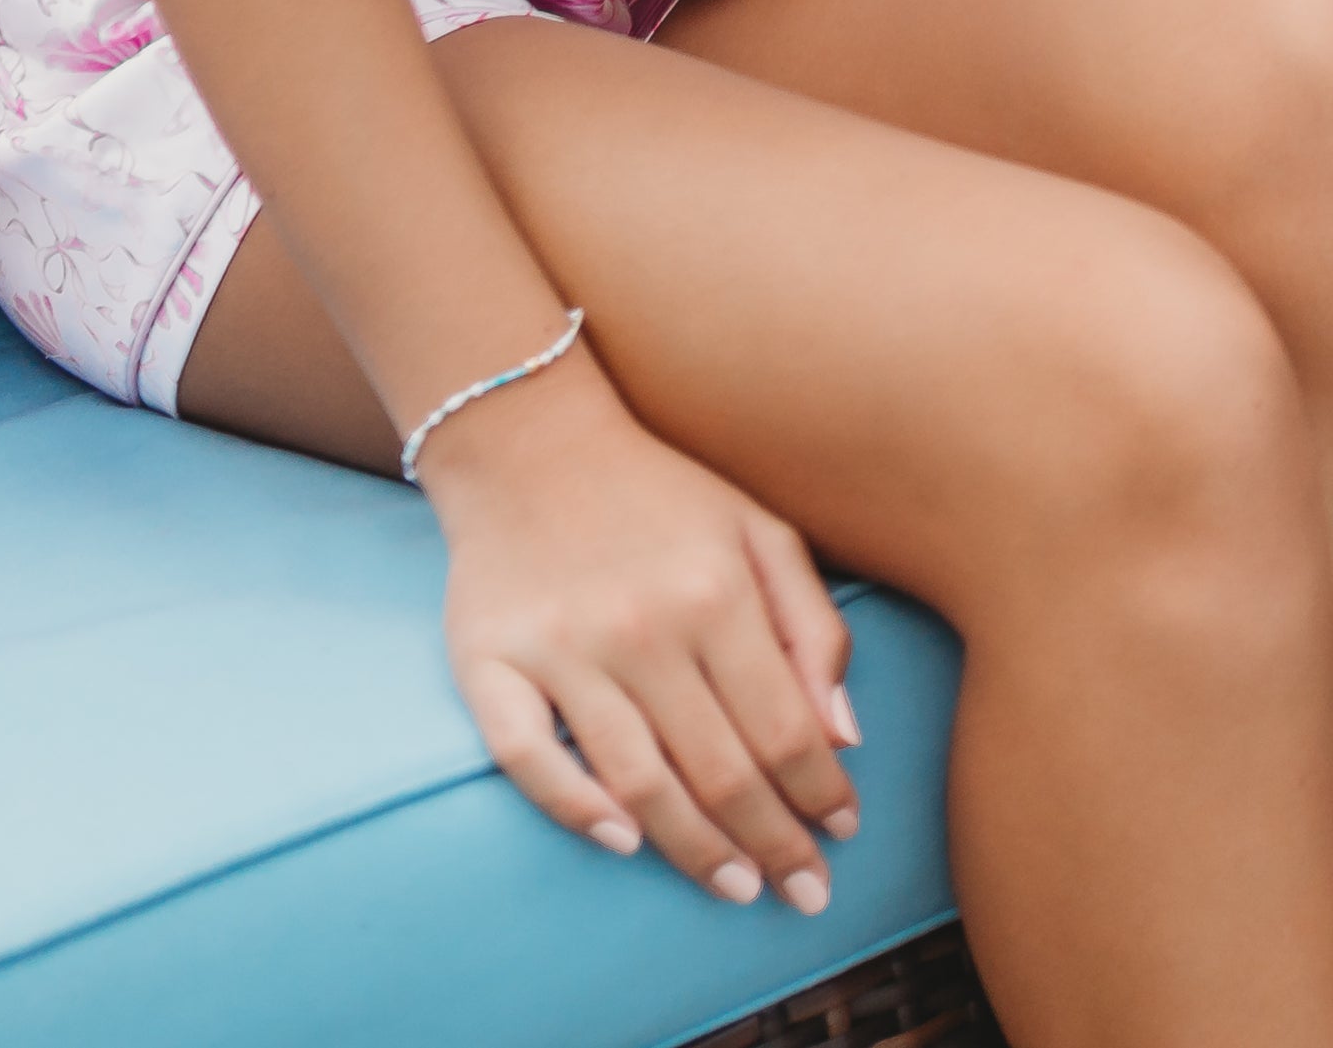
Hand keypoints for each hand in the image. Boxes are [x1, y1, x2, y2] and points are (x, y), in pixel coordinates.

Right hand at [413, 351, 864, 911]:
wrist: (529, 440)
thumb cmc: (660, 495)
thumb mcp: (758, 530)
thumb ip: (811, 625)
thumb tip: (844, 734)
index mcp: (718, 592)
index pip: (785, 726)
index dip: (820, 792)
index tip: (843, 834)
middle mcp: (644, 627)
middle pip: (721, 767)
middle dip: (773, 841)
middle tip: (805, 893)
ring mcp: (562, 649)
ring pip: (638, 779)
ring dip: (695, 849)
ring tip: (736, 890)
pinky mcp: (488, 662)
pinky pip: (526, 757)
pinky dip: (573, 807)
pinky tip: (622, 842)